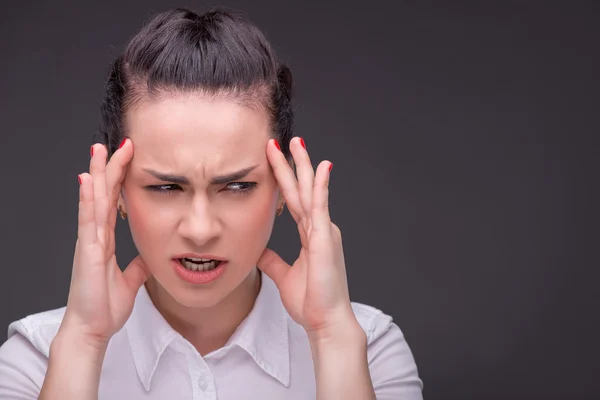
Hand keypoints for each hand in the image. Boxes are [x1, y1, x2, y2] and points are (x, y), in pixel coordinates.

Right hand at [59, 140, 149, 345]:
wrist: (92, 329)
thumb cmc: (104, 306)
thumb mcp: (130, 280)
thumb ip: (137, 265)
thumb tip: (149, 256)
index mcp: (105, 240)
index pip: (114, 202)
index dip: (120, 180)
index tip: (128, 158)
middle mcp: (95, 236)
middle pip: (103, 194)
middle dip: (110, 167)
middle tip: (117, 142)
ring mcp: (89, 241)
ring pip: (94, 200)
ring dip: (96, 173)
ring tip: (99, 149)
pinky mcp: (87, 251)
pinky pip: (87, 220)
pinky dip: (88, 199)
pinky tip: (88, 179)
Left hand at [257, 137, 357, 337]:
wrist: (326, 320)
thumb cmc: (311, 302)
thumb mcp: (284, 276)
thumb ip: (272, 260)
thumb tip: (258, 250)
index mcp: (311, 235)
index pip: (294, 200)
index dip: (285, 180)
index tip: (276, 160)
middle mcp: (319, 228)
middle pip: (302, 189)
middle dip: (293, 164)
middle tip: (283, 141)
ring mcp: (323, 230)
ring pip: (310, 191)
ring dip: (303, 166)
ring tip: (296, 142)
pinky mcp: (325, 237)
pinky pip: (320, 205)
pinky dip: (320, 185)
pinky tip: (321, 166)